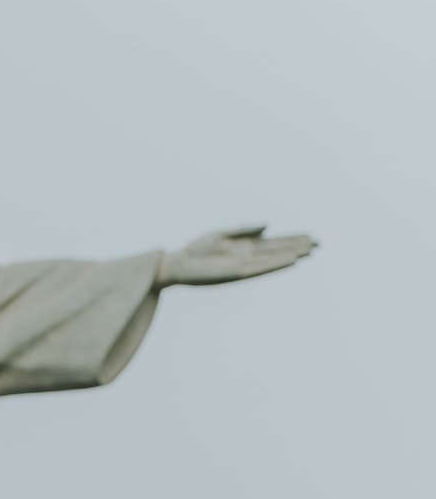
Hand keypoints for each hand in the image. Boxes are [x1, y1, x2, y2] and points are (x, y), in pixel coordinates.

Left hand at [155, 227, 315, 287]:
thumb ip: (246, 230)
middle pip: (277, 250)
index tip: (309, 236)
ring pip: (273, 259)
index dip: (291, 239)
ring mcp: (244, 265)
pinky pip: (261, 267)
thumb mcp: (223, 234)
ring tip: (310, 251)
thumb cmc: (197, 251)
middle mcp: (248, 257)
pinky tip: (290, 260)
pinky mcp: (237, 272)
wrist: (179, 264)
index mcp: (245, 247)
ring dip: (291, 254)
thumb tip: (268, 226)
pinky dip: (276, 263)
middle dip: (297, 246)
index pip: (273, 242)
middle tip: (319, 243)